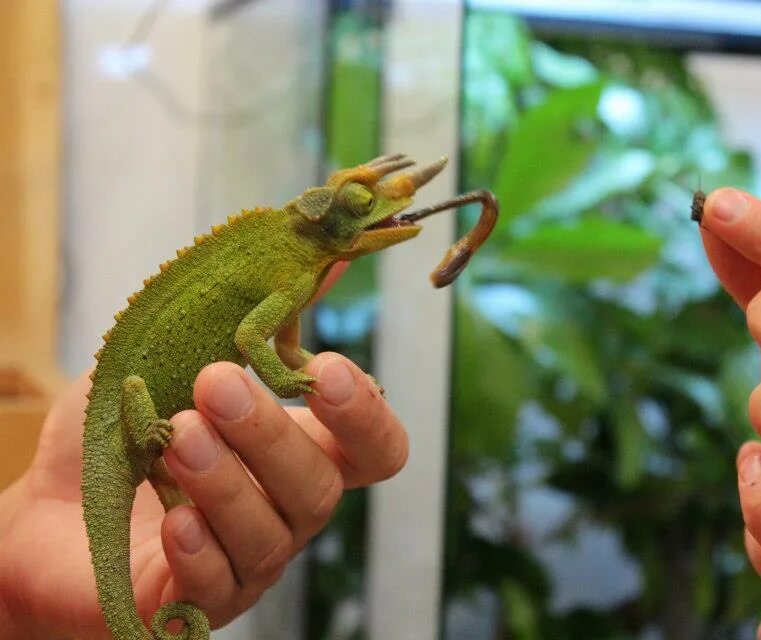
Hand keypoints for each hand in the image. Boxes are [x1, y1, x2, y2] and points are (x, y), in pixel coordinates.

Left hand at [0, 352, 406, 638]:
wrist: (46, 505)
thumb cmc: (130, 427)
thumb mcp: (188, 355)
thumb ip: (263, 313)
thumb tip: (328, 252)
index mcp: (301, 451)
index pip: (378, 448)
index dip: (366, 415)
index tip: (325, 368)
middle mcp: (286, 510)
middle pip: (322, 490)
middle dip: (271, 434)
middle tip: (215, 383)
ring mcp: (246, 562)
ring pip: (272, 536)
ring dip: (227, 481)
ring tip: (176, 435)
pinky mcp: (194, 604)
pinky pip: (217, 588)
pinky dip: (200, 550)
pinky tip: (172, 519)